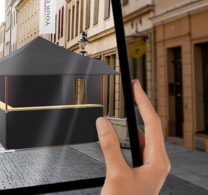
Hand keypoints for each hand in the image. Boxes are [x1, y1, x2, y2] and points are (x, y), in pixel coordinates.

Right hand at [96, 80, 169, 194]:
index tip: (136, 86)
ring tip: (117, 114)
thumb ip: (109, 146)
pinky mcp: (137, 170)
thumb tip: (103, 122)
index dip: (143, 102)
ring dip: (127, 125)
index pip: (152, 122)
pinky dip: (122, 138)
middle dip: (136, 109)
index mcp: (157, 161)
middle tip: (128, 93)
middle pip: (147, 127)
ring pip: (138, 137)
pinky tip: (112, 137)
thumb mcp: (116, 174)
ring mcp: (147, 166)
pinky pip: (131, 147)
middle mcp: (155, 162)